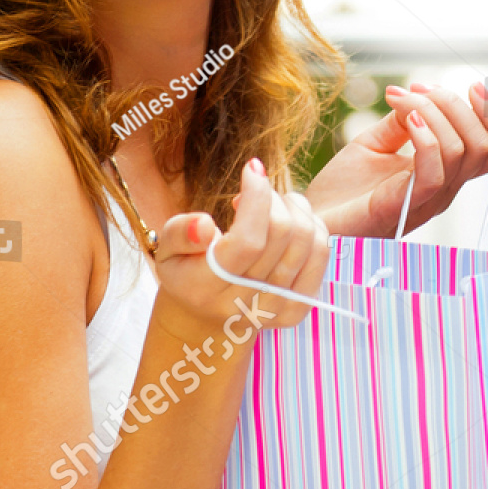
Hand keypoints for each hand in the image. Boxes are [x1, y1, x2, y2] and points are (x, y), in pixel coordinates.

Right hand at [151, 158, 329, 335]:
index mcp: (207, 289)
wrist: (204, 320)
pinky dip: (312, 226)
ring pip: (308, 242)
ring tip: (273, 202)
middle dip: (273, 197)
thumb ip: (180, 234)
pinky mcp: (298, 309)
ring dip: (295, 207)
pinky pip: (320, 255)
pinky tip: (291, 220)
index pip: (248, 241)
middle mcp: (245, 304)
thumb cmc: (184, 274)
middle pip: (282, 235)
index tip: (253, 168)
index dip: (257, 197)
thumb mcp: (167, 251)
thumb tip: (204, 224)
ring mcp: (275, 310)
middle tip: (256, 189)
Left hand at [304, 81, 487, 237]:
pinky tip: (407, 119)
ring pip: (462, 152)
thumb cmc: (342, 191)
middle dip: (457, 104)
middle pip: (482, 144)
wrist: (313, 221)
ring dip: (436, 112)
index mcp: (443, 174)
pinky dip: (427, 137)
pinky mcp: (402, 206)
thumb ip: (400, 122)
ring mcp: (426, 200)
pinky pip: (434, 173)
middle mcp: (443, 189)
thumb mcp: (374, 144)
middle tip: (419, 88)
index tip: (471, 86)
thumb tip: (418, 96)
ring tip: (403, 100)